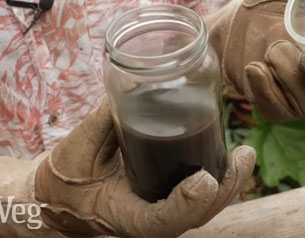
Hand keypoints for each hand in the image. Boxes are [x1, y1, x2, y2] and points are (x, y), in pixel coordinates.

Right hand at [34, 101, 255, 237]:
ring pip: (202, 208)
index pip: (161, 221)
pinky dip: (219, 178)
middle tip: (243, 157)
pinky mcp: (166, 201)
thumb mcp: (80, 145)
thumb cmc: (67, 174)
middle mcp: (148, 220)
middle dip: (225, 187)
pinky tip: (233, 157)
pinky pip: (198, 198)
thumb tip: (134, 83)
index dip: (185, 204)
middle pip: (195, 215)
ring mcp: (160, 214)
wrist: (59, 196)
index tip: (204, 180)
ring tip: (245, 155)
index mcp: (124, 216)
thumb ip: (105, 118)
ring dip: (228, 182)